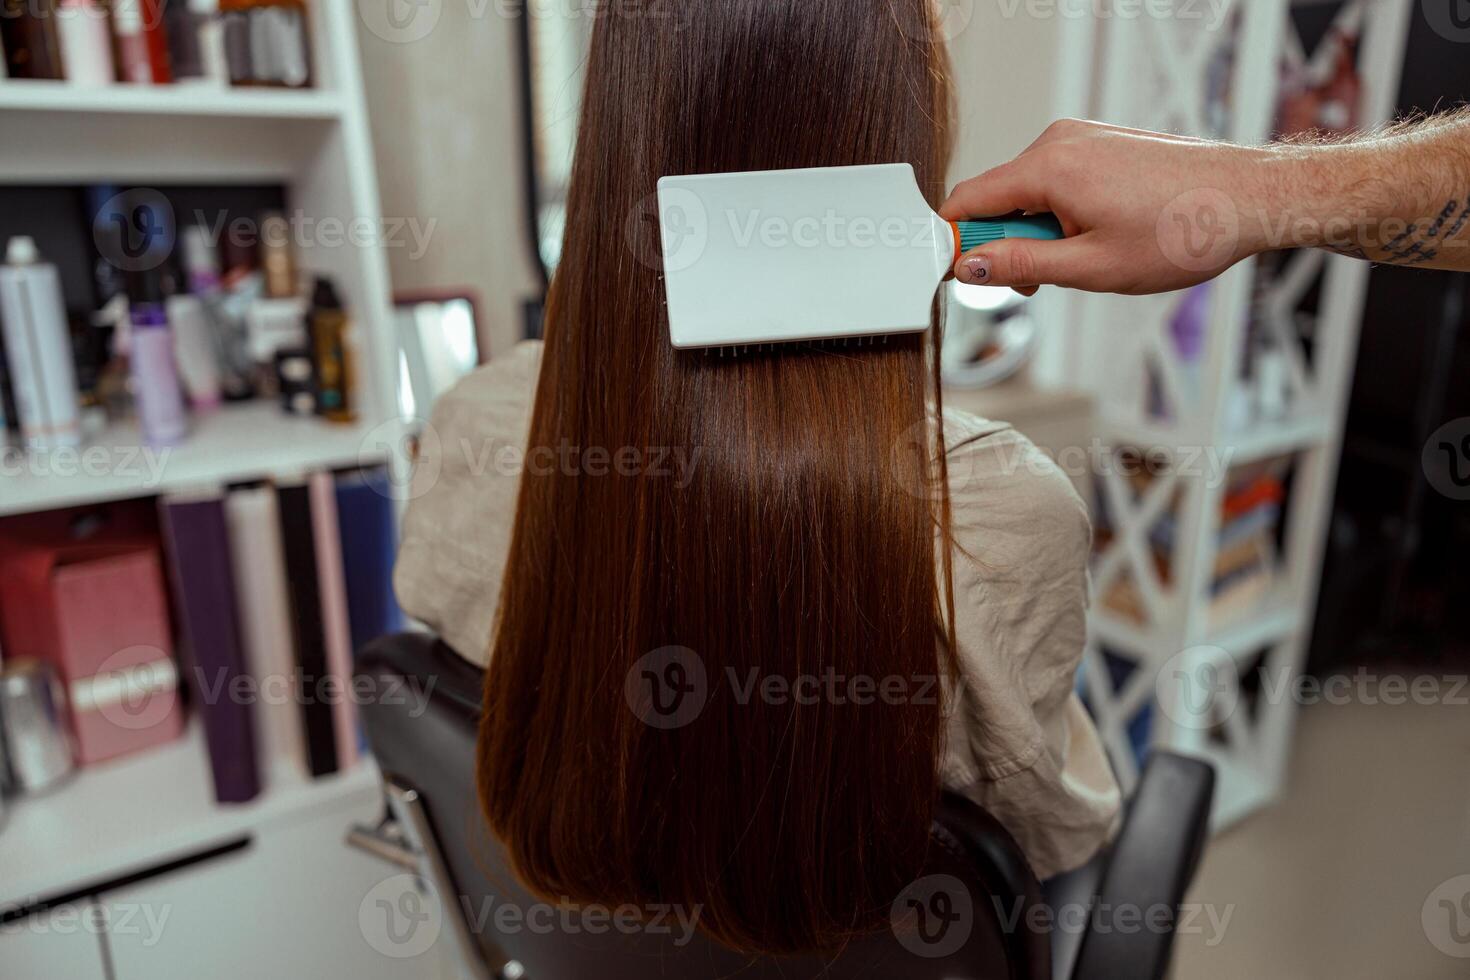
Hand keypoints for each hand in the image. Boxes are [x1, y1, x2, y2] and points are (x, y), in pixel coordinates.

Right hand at [941, 119, 1280, 295]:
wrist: (1250, 198)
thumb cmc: (1182, 231)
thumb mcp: (1090, 267)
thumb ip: (1020, 265)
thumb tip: (969, 265)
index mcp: (1049, 168)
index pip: (966, 201)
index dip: (952, 242)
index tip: (958, 275)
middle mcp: (1059, 141)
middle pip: (997, 198)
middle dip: (1005, 243)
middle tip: (1041, 282)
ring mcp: (1081, 137)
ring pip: (1027, 192)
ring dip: (1038, 231)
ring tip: (1085, 257)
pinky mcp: (1100, 142)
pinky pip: (1056, 180)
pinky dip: (1061, 213)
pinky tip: (1099, 234)